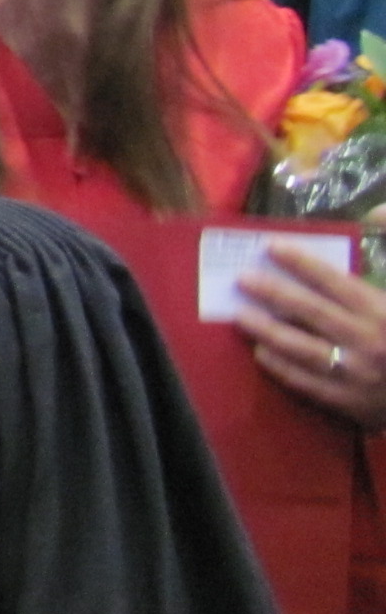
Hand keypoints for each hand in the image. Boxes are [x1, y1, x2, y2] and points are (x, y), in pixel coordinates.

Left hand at [233, 244, 385, 433]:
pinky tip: (261, 352)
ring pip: (301, 348)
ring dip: (267, 330)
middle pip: (310, 311)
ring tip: (240, 315)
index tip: (271, 246)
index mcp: (381, 312)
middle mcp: (367, 340)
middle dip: (273, 292)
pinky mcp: (347, 401)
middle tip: (242, 278)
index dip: (301, 262)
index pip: (335, 282)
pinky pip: (305, 382)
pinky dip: (280, 366)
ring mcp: (355, 373)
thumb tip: (376, 212)